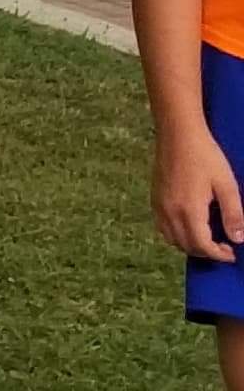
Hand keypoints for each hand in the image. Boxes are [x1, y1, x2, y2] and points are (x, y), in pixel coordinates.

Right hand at [158, 131, 243, 265]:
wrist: (177, 135)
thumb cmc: (205, 156)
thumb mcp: (227, 185)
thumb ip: (233, 214)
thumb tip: (238, 239)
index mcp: (189, 210)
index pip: (202, 245)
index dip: (219, 255)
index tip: (232, 254)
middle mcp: (170, 212)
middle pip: (186, 246)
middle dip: (206, 253)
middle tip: (224, 248)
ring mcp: (160, 206)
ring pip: (172, 239)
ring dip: (190, 245)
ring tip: (208, 239)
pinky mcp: (155, 199)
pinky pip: (163, 227)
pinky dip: (176, 235)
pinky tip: (189, 226)